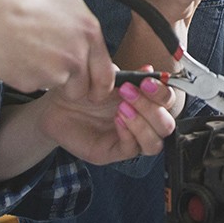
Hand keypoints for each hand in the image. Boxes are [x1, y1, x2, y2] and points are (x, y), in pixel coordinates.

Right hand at [0, 0, 117, 96]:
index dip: (99, 78)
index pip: (106, 74)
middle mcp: (74, 58)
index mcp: (88, 33)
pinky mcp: (26, 83)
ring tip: (32, 48)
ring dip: (49, 75)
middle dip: (77, 84)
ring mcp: (50, 74)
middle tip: (61, 67)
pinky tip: (15, 52)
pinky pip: (32, 84)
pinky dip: (26, 73)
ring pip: (56, 85)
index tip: (91, 76)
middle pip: (84, 88)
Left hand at [33, 73, 180, 164]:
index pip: (168, 104)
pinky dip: (128, 133)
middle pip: (167, 125)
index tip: (147, 81)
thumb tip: (151, 70)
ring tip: (122, 107)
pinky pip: (131, 149)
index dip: (163, 94)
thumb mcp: (107, 77)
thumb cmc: (82, 90)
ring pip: (154, 143)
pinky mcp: (112, 152)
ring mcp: (128, 140)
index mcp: (144, 104)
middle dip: (153, 108)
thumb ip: (130, 75)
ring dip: (143, 123)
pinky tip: (117, 119)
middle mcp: (140, 123)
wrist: (55, 105)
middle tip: (130, 92)